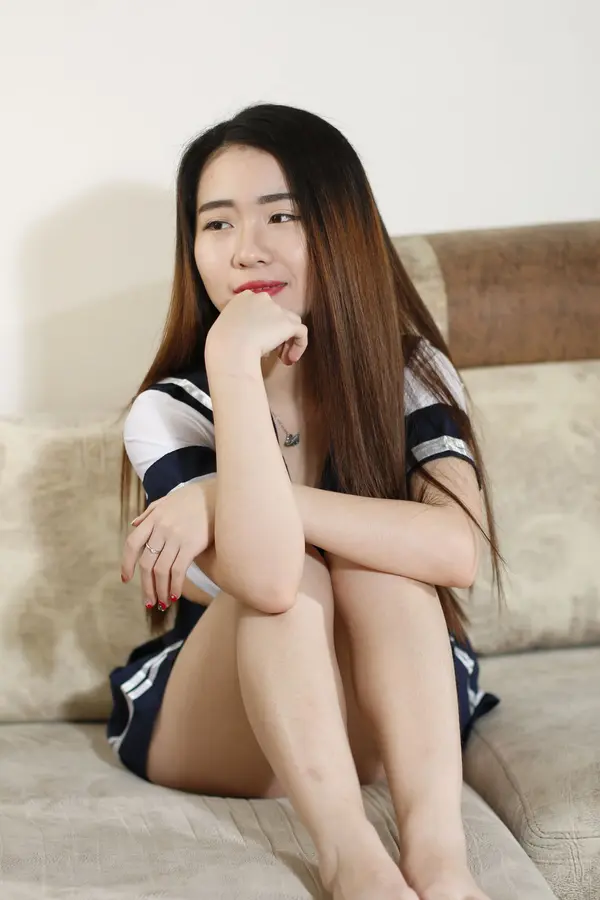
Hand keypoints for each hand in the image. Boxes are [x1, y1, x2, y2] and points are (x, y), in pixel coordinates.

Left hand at [120, 479, 215, 611]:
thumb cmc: (194, 497)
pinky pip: (178, 570)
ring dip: (160, 591)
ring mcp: (175, 537)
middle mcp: (161, 528)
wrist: (219, 494)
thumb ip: (149, 513)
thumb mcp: (167, 500)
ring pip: (161, 571)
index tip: (126, 579)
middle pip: (146, 563)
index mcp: (153, 518)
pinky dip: (175, 586)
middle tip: (149, 602)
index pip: (132, 544)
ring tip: (163, 603)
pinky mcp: (191, 544)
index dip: (126, 563)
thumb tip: (134, 524)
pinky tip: (175, 595)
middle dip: (146, 587)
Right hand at [205, 289, 307, 367]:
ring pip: (291, 322)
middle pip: (277, 315)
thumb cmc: (221, 341)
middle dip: (275, 332)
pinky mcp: (287, 323)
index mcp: (244, 297)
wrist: (230, 347)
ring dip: (287, 339)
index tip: (258, 341)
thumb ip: (239, 325)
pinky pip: (301, 332)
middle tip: (271, 352)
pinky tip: (290, 359)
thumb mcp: (225, 326)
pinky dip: (300, 345)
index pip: (261, 308)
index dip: (262, 325)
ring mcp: (276, 309)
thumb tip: (250, 338)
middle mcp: (262, 298)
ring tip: (282, 357)